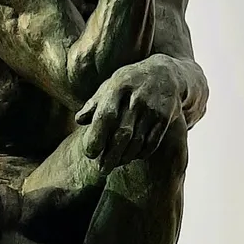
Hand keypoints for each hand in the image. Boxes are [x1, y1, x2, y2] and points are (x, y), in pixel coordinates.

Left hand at [76, 57, 182, 171]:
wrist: (165, 73)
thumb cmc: (129, 82)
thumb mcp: (110, 85)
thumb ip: (94, 103)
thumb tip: (79, 120)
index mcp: (118, 88)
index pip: (106, 116)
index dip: (97, 137)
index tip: (90, 153)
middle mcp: (136, 98)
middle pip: (122, 133)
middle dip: (110, 155)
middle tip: (101, 170)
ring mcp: (152, 109)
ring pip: (138, 141)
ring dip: (125, 157)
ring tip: (114, 164)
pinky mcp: (165, 118)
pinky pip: (152, 142)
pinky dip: (141, 153)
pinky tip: (132, 157)